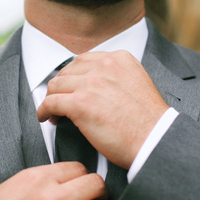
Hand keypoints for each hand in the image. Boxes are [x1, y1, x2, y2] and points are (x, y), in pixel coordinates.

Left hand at [37, 51, 168, 168]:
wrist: (155, 140)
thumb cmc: (149, 122)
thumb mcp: (137, 83)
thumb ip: (116, 77)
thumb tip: (94, 85)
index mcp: (119, 59)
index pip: (84, 60)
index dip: (74, 75)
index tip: (70, 86)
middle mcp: (104, 66)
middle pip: (68, 71)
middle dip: (62, 87)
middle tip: (59, 100)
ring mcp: (91, 83)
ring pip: (56, 85)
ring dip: (51, 98)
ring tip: (52, 111)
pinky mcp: (80, 103)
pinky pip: (50, 102)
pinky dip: (43, 110)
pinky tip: (46, 117)